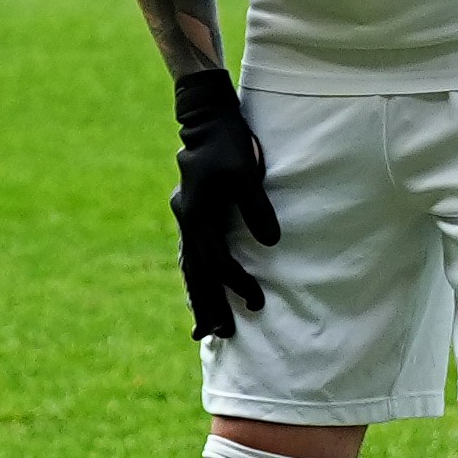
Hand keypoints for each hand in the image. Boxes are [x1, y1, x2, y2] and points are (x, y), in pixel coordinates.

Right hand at [168, 68, 278, 339]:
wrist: (205, 120)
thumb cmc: (230, 145)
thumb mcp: (247, 174)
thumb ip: (257, 208)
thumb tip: (271, 243)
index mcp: (198, 217)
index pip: (220, 262)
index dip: (238, 284)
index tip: (258, 302)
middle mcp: (187, 222)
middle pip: (197, 274)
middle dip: (209, 306)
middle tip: (221, 336)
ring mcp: (187, 219)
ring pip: (190, 267)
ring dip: (198, 297)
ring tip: (204, 328)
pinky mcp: (192, 214)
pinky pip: (191, 254)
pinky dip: (196, 277)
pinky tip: (199, 290)